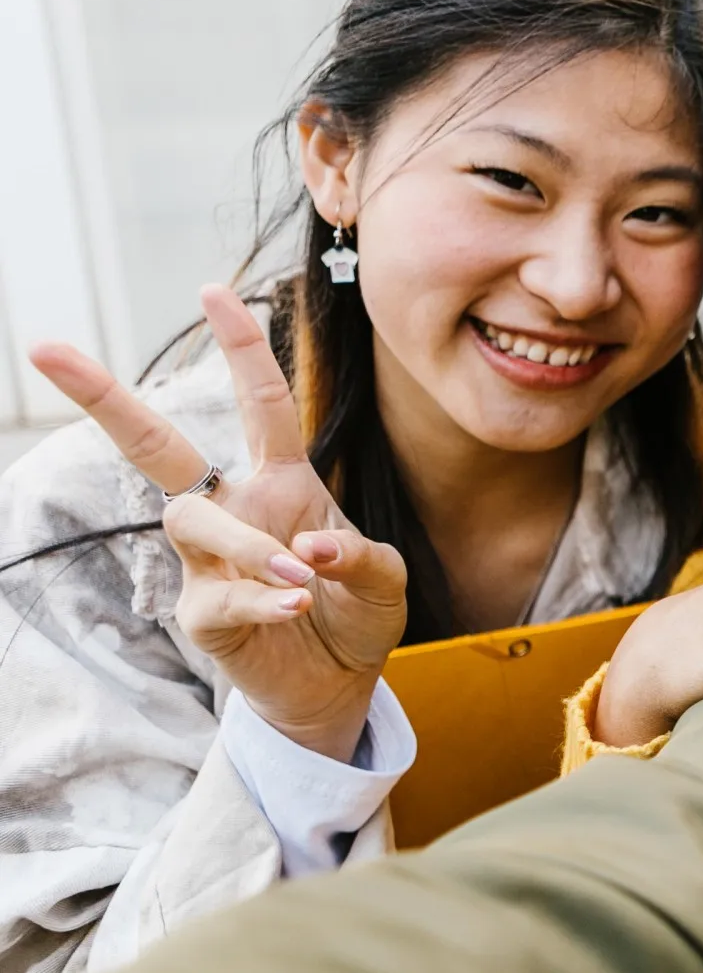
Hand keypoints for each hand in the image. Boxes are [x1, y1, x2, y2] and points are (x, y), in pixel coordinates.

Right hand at [30, 286, 407, 760]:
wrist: (340, 682)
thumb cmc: (356, 610)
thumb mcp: (385, 578)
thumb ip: (363, 556)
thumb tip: (310, 545)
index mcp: (281, 480)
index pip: (259, 402)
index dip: (242, 347)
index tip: (213, 290)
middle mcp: (233, 508)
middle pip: (156, 445)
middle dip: (104, 397)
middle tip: (47, 348)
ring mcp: (208, 560)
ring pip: (195, 523)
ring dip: (250, 546)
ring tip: (301, 577)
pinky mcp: (201, 613)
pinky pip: (221, 596)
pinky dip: (260, 600)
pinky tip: (295, 605)